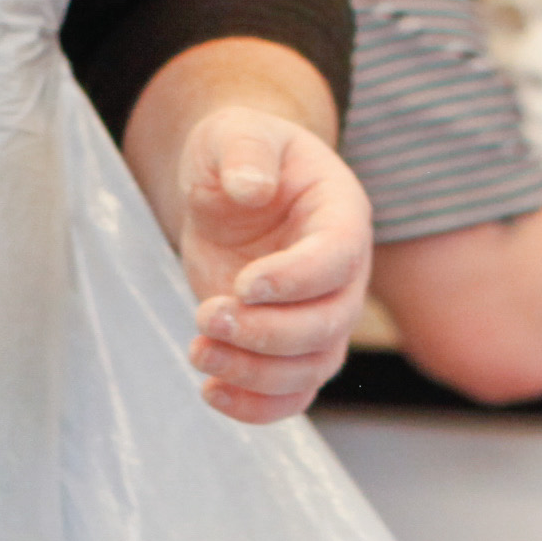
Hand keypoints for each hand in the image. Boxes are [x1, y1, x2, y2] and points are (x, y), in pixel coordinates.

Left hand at [171, 101, 372, 423]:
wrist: (233, 185)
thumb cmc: (241, 153)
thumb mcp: (236, 133)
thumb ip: (245, 152)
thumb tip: (250, 189)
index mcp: (341, 214)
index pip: (338, 257)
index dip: (296, 279)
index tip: (241, 285)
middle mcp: (344, 272)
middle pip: (330, 324)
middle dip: (268, 332)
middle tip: (207, 314)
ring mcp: (320, 313)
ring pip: (311, 367)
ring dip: (255, 373)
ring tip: (197, 350)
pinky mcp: (288, 345)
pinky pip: (292, 393)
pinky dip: (257, 407)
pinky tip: (211, 391)